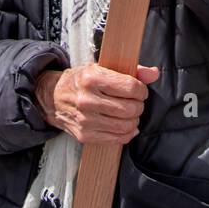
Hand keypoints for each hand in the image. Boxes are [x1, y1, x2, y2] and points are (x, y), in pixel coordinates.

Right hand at [35, 63, 158, 144]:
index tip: (139, 90)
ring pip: (125, 126)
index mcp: (92, 78)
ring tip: (130, 113)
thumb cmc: (82, 80)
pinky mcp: (85, 136)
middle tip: (136, 102)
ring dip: (134, 120)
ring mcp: (85, 120)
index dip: (141, 90)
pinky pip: (116, 139)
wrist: (54, 97)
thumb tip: (154, 74)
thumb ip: (131, 70)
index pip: (130, 87)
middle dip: (139, 106)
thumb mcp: (103, 68)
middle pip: (130, 109)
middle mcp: (87, 100)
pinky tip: (125, 126)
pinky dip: (126, 134)